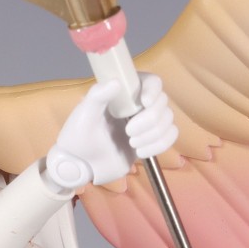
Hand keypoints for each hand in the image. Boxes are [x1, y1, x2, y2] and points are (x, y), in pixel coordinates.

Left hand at [44, 73, 176, 192]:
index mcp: (123, 93)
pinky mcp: (151, 140)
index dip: (153, 89)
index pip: (151, 81)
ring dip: (153, 134)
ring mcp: (146, 123)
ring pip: (168, 120)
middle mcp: (138, 104)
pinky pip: (171, 136)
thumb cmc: (78, 136)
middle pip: (163, 102)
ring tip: (132, 143)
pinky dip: (159, 145)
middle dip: (149, 119)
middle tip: (129, 132)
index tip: (144, 102)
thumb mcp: (84, 114)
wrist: (82, 166)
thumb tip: (117, 81)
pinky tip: (141, 152)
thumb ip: (98, 95)